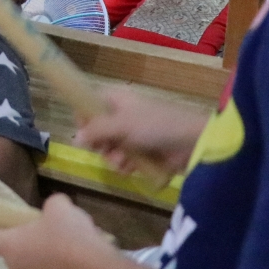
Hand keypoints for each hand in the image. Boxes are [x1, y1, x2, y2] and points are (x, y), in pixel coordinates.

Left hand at [0, 194, 118, 268]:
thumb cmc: (67, 235)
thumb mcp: (59, 207)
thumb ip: (52, 205)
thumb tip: (55, 208)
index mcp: (10, 248)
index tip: (13, 227)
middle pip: (16, 256)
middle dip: (31, 246)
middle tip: (50, 234)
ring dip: (48, 261)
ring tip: (72, 249)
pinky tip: (83, 264)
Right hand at [77, 87, 208, 176]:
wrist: (193, 142)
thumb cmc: (155, 125)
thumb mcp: (122, 124)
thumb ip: (96, 131)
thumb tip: (75, 139)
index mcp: (117, 100)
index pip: (89, 105)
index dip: (84, 119)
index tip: (84, 134)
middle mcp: (123, 115)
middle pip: (98, 130)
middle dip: (100, 145)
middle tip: (106, 150)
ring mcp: (134, 134)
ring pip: (111, 148)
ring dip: (113, 158)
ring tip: (123, 162)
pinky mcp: (145, 151)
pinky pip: (126, 159)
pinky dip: (126, 165)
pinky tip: (132, 168)